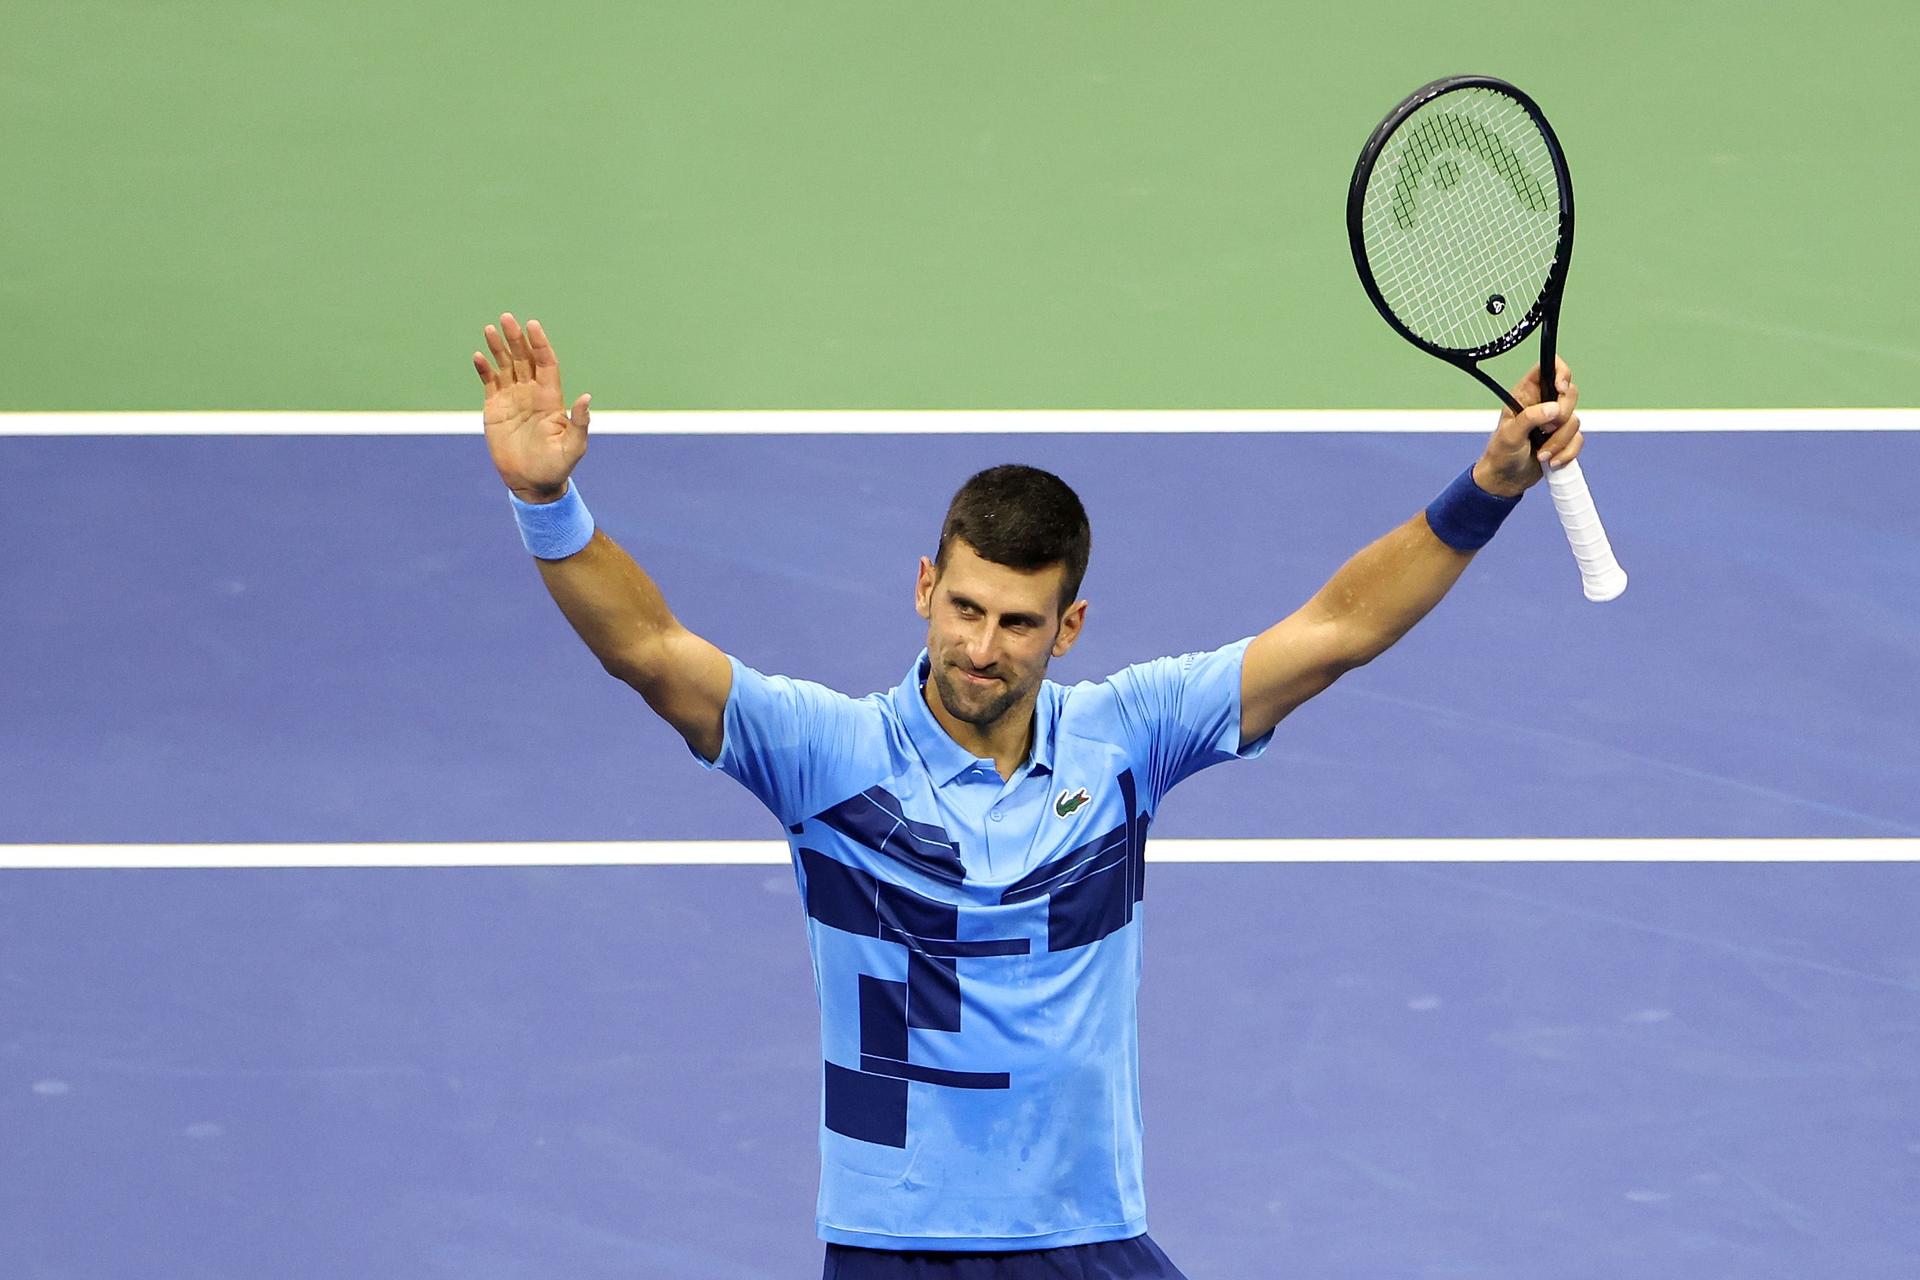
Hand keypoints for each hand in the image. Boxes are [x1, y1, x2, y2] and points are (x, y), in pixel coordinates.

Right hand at [472, 312, 590, 502]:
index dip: (539, 344)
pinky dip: (484, 369)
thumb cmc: (557, 466)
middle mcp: (531, 393)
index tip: (532, 325)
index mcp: (551, 397)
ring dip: (498, 348)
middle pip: (524, 358)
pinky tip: (479, 356)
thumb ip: (580, 421)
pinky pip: (489, 382)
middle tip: (507, 317)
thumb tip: (586, 396)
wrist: (531, 482)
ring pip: (505, 366)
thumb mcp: (574, 446)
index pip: (545, 362)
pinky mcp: (495, 408)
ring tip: (491, 328)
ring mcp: (512, 399)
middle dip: (516, 338)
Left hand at [1472, 357, 1581, 497]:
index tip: (1560, 389)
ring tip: (1541, 454)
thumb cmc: (1501, 454)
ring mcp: (1555, 421)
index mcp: (1526, 394)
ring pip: (1574, 421)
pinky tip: (1550, 462)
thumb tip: (1554, 408)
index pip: (1549, 367)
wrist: (1506, 480)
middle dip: (1562, 416)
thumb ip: (1530, 418)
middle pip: (1570, 394)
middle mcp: (1543, 403)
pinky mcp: (1563, 438)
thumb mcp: (1510, 434)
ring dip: (1559, 442)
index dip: (1560, 372)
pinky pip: (1578, 440)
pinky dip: (1566, 453)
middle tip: (1545, 430)